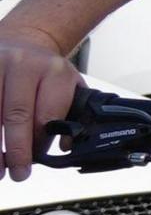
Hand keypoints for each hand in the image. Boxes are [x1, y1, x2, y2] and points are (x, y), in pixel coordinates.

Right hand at [0, 26, 79, 179]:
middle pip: (15, 115)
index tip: (33, 163)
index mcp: (55, 72)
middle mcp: (24, 65)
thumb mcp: (69, 87)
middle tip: (15, 173)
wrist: (24, 41)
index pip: (46, 115)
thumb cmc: (46, 73)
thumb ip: (72, 115)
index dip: (37, 143)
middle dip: (14, 149)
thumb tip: (66, 147)